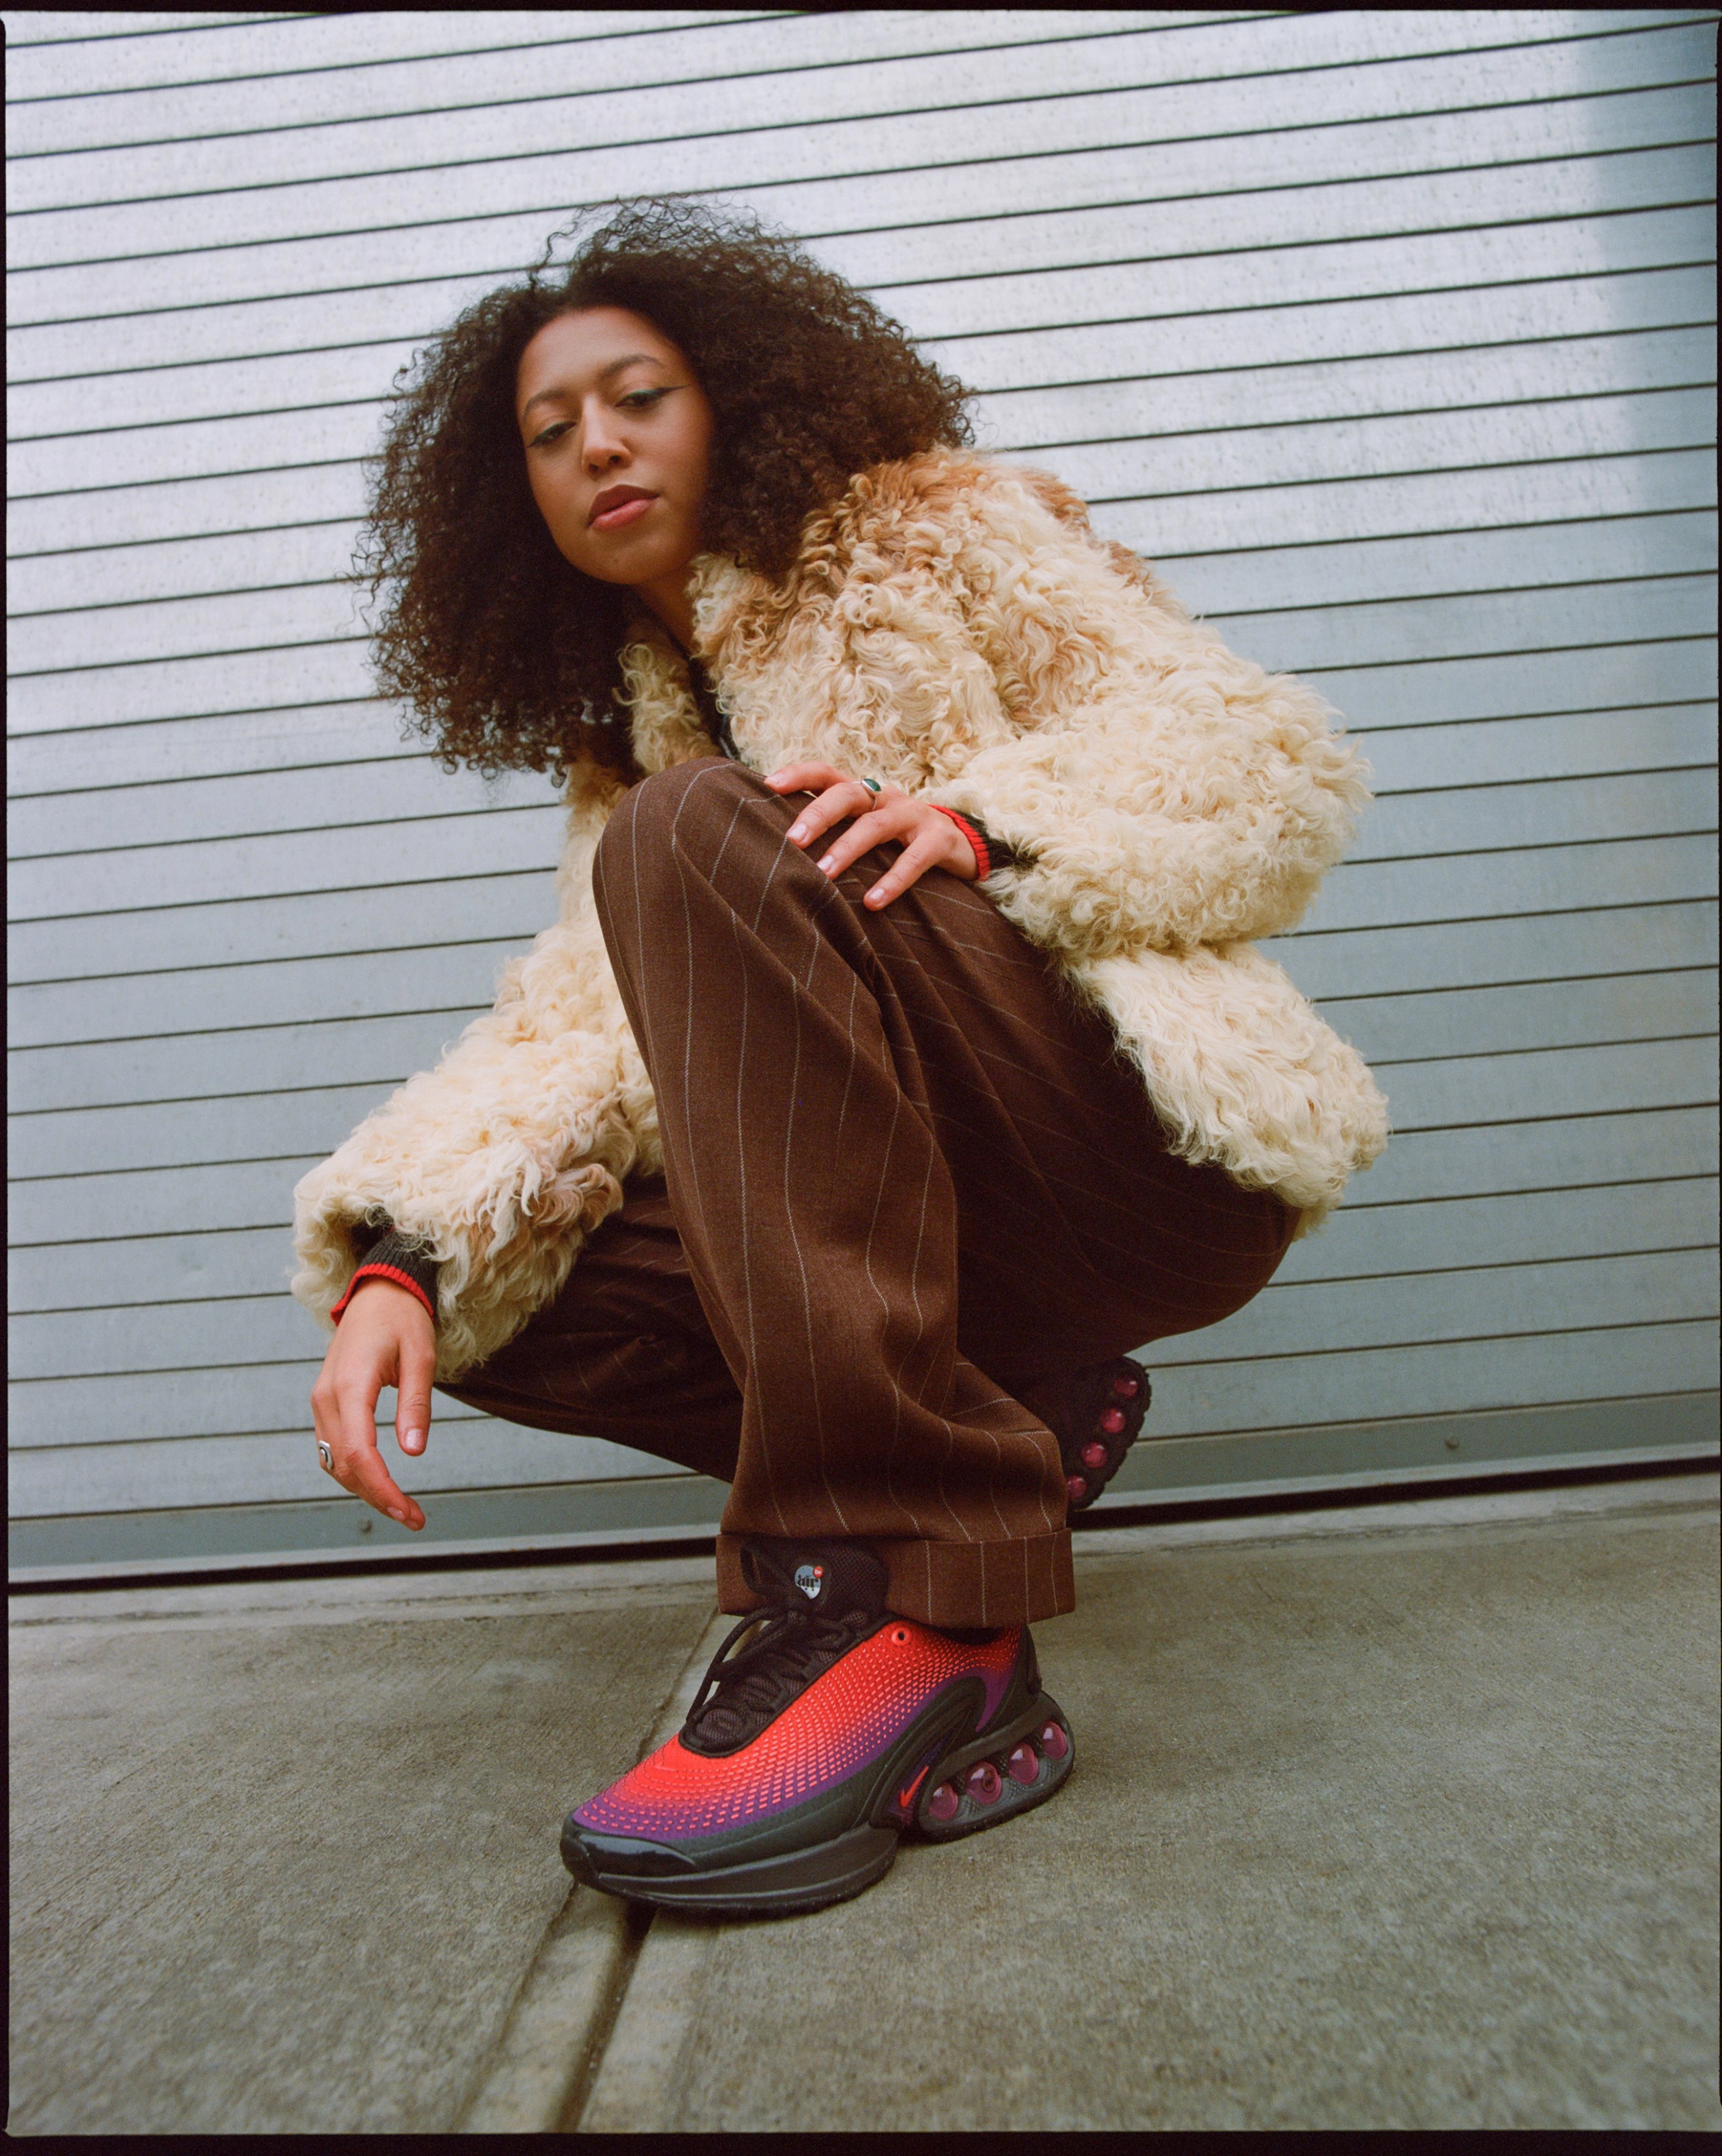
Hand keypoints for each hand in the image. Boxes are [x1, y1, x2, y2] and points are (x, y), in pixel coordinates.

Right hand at [309, 1279, 433, 1527]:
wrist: (378, 1292)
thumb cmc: (403, 1320)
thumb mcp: (421, 1358)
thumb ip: (416, 1405)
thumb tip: (414, 1452)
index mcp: (350, 1385)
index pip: (360, 1454)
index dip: (383, 1489)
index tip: (410, 1512)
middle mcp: (326, 1397)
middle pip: (344, 1465)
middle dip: (377, 1497)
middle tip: (414, 1518)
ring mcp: (321, 1400)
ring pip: (333, 1462)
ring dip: (364, 1488)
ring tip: (402, 1506)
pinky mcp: (325, 1402)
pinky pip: (332, 1447)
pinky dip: (353, 1470)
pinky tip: (379, 1481)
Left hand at [764, 763, 978, 906]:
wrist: (959, 845)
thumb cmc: (897, 841)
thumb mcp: (865, 827)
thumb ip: (833, 830)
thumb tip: (778, 849)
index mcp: (863, 792)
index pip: (826, 773)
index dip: (799, 775)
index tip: (768, 786)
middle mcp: (885, 796)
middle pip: (849, 793)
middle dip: (818, 814)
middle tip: (792, 841)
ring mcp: (913, 815)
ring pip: (876, 825)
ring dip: (847, 849)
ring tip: (824, 875)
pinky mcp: (939, 839)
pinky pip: (914, 859)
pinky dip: (892, 881)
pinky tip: (872, 902)